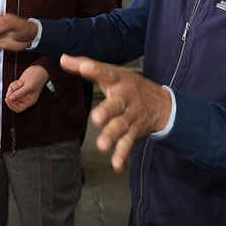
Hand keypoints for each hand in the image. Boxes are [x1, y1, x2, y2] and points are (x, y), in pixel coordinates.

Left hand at [5, 65, 47, 112]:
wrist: (39, 69)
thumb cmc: (39, 78)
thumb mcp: (30, 86)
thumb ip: (20, 93)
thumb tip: (11, 98)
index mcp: (29, 101)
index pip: (18, 109)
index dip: (11, 105)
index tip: (8, 99)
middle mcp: (24, 98)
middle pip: (12, 102)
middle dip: (11, 95)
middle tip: (13, 89)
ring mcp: (21, 92)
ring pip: (10, 94)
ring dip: (12, 88)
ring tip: (20, 83)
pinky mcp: (18, 87)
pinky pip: (11, 88)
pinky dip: (13, 85)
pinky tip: (19, 81)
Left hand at [59, 54, 171, 172]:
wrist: (163, 105)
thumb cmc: (129, 86)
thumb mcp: (112, 73)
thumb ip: (86, 66)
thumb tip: (63, 59)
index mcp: (118, 81)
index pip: (106, 73)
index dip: (94, 69)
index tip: (84, 67)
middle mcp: (125, 99)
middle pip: (116, 105)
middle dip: (106, 112)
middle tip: (96, 119)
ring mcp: (131, 117)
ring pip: (121, 127)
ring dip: (112, 136)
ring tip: (102, 146)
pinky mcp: (134, 132)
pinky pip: (128, 144)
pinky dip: (123, 156)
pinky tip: (117, 166)